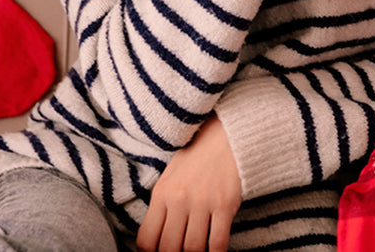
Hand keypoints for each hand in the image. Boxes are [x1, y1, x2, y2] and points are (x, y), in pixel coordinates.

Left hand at [136, 114, 242, 251]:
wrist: (227, 134)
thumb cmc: (198, 156)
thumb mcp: (171, 177)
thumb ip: (162, 205)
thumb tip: (158, 237)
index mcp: (161, 194)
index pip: (147, 239)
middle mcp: (179, 200)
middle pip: (169, 248)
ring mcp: (203, 202)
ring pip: (193, 248)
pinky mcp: (225, 203)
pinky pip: (218, 241)